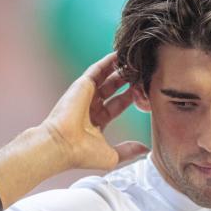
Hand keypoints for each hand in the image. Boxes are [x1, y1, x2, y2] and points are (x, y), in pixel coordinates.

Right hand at [40, 52, 148, 169]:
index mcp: (96, 122)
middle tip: (142, 73)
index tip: (144, 91)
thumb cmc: (83, 154)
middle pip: (112, 89)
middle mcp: (90, 107)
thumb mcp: (112, 156)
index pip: (117, 105)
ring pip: (106, 77)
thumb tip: (145, 150)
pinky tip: (120, 54)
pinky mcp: (82, 85)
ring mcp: (85, 95)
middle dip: (127, 81)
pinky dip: (108, 61)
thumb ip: (129, 151)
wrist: (64, 145)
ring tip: (135, 60)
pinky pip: (97, 69)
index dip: (130, 98)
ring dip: (119, 69)